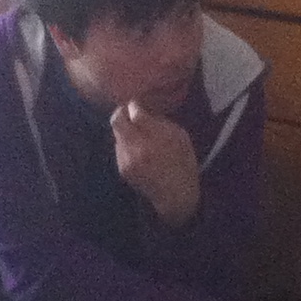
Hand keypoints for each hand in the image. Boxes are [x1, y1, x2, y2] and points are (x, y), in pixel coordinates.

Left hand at [111, 101, 200, 227]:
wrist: (175, 195)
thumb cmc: (183, 163)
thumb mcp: (180, 137)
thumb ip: (160, 122)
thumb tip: (143, 111)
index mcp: (153, 138)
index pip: (134, 112)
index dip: (134, 105)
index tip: (138, 104)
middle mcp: (135, 148)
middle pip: (116, 121)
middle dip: (122, 113)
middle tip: (130, 113)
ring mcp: (126, 159)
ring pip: (116, 134)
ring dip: (125, 130)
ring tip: (138, 134)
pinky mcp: (122, 168)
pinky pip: (119, 148)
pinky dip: (126, 145)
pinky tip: (138, 150)